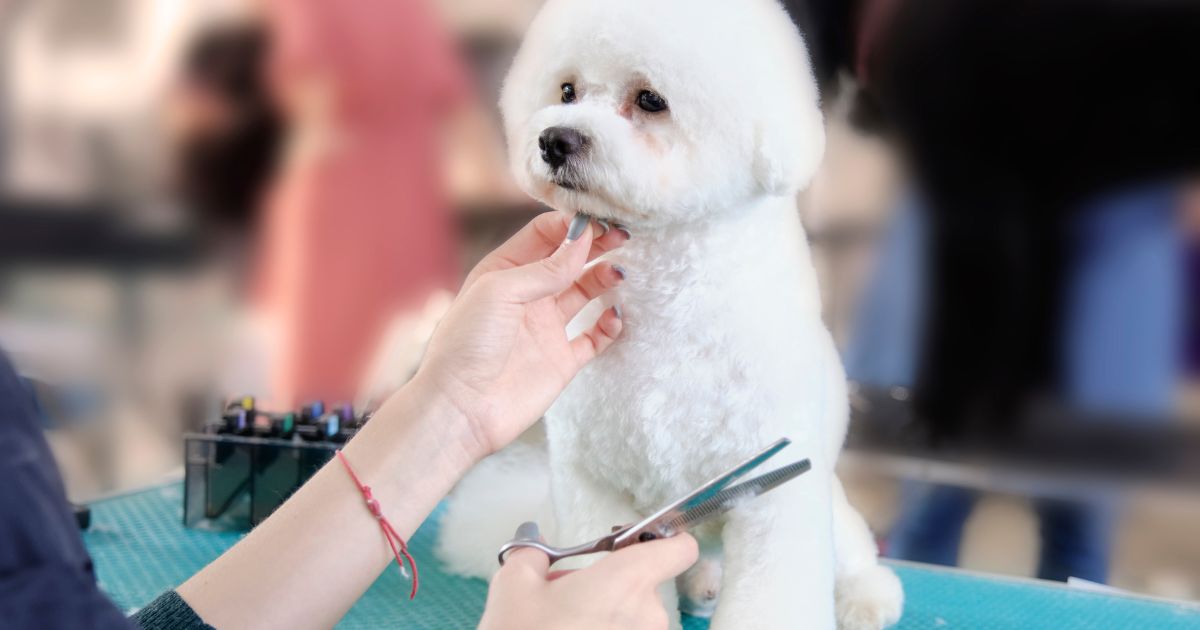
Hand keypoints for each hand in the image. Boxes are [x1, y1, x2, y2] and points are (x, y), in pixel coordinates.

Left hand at [413, 212, 628, 456]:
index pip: (544, 235)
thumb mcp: (500, 291)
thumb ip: (545, 268)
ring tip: (619, 274)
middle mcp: (527, 297)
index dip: (571, 226)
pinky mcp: (563, 360)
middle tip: (622, 237)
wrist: (461, 409)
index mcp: (504, 272)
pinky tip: (615, 315)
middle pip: (569, 260)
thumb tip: (583, 241)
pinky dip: (611, 324)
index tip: (598, 222)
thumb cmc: (467, 344)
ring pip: (586, 292)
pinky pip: (596, 336)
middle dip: (596, 245)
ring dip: (605, 278)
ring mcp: (546, 328)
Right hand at [478, 535, 698, 629]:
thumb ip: (532, 554)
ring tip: (565, 626)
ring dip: (607, 618)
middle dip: (607, 589)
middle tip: (565, 600)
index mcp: (627, 581)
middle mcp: (649, 616)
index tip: (639, 545)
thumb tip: (534, 544)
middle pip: (642, 587)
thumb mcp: (513, 587)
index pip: (679, 550)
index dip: (665, 541)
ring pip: (634, 620)